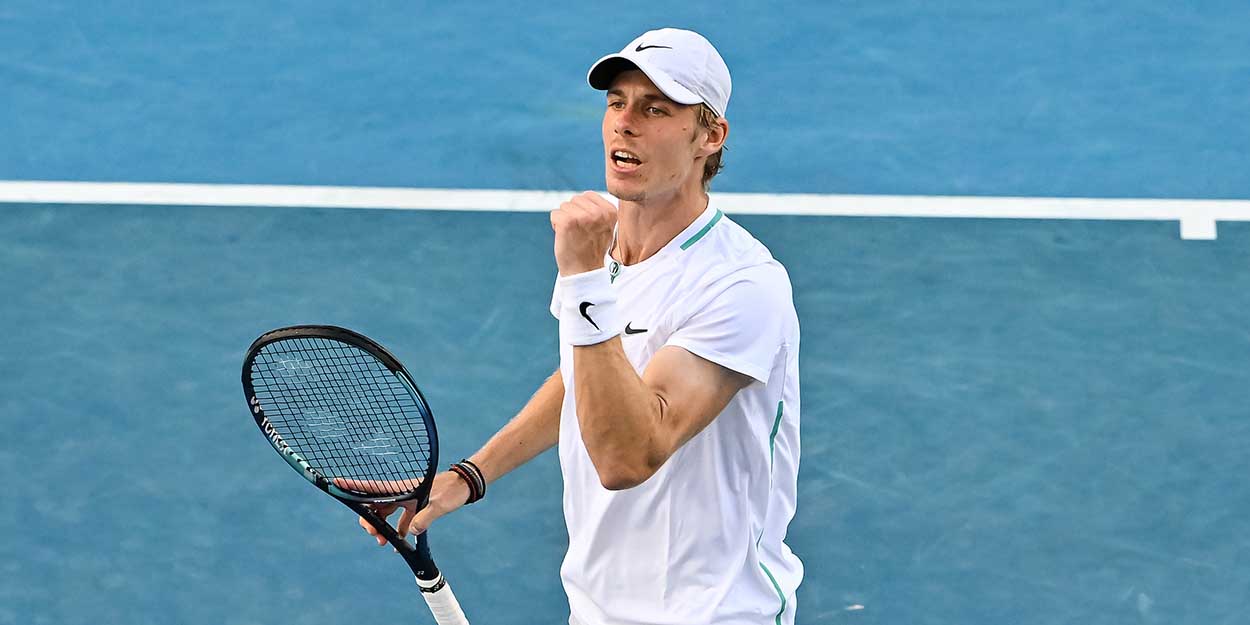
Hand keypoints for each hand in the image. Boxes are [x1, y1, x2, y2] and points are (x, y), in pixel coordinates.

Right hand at [335, 472, 471, 545]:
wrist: (466, 485)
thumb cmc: (452, 490)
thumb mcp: (439, 505)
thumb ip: (424, 518)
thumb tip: (411, 533)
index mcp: (401, 489)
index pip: (373, 488)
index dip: (353, 487)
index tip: (336, 483)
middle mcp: (401, 493)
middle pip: (375, 506)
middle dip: (369, 520)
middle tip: (374, 535)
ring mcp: (408, 500)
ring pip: (386, 515)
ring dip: (381, 528)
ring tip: (383, 543)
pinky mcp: (416, 508)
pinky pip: (400, 521)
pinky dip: (397, 532)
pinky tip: (397, 544)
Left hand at [550, 191, 617, 275]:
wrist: (585, 272)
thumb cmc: (592, 250)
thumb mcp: (605, 227)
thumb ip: (598, 210)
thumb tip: (582, 197)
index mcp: (610, 212)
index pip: (588, 196)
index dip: (583, 210)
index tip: (587, 227)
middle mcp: (598, 213)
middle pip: (575, 200)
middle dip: (573, 213)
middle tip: (579, 233)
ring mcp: (583, 217)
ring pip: (564, 206)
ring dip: (564, 219)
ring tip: (573, 235)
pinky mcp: (567, 222)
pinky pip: (554, 214)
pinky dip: (555, 225)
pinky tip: (564, 237)